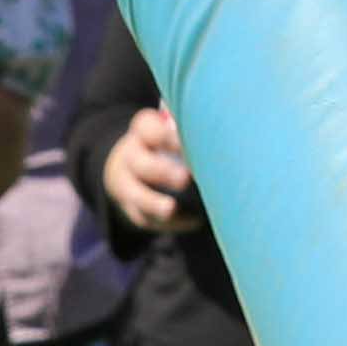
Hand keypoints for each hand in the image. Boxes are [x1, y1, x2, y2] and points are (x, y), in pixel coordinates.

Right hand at [108, 100, 194, 234]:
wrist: (130, 164)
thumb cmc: (168, 141)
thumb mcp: (171, 126)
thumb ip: (189, 126)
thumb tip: (219, 122)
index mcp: (143, 131)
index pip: (148, 129)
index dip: (167, 136)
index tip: (189, 143)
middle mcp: (130, 156)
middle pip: (140, 163)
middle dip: (162, 171)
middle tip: (185, 177)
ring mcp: (126, 183)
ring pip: (135, 194)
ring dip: (153, 203)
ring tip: (171, 208)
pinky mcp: (131, 207)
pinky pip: (143, 217)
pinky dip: (167, 223)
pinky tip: (192, 221)